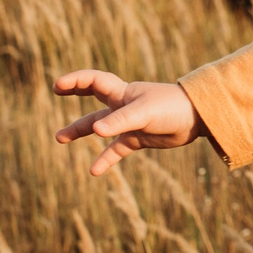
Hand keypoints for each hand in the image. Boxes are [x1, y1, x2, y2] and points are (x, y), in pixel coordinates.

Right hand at [52, 68, 200, 174]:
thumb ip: (119, 121)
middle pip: (93, 98)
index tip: (57, 86)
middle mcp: (123, 105)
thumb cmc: (171, 107)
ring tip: (60, 137)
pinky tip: (94, 171)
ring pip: (100, 128)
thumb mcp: (143, 113)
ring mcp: (130, 122)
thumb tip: (95, 131)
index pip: (94, 81)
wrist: (197, 119)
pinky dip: (105, 159)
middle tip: (56, 91)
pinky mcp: (138, 138)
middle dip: (74, 93)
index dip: (75, 81)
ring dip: (80, 131)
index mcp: (123, 92)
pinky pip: (116, 150)